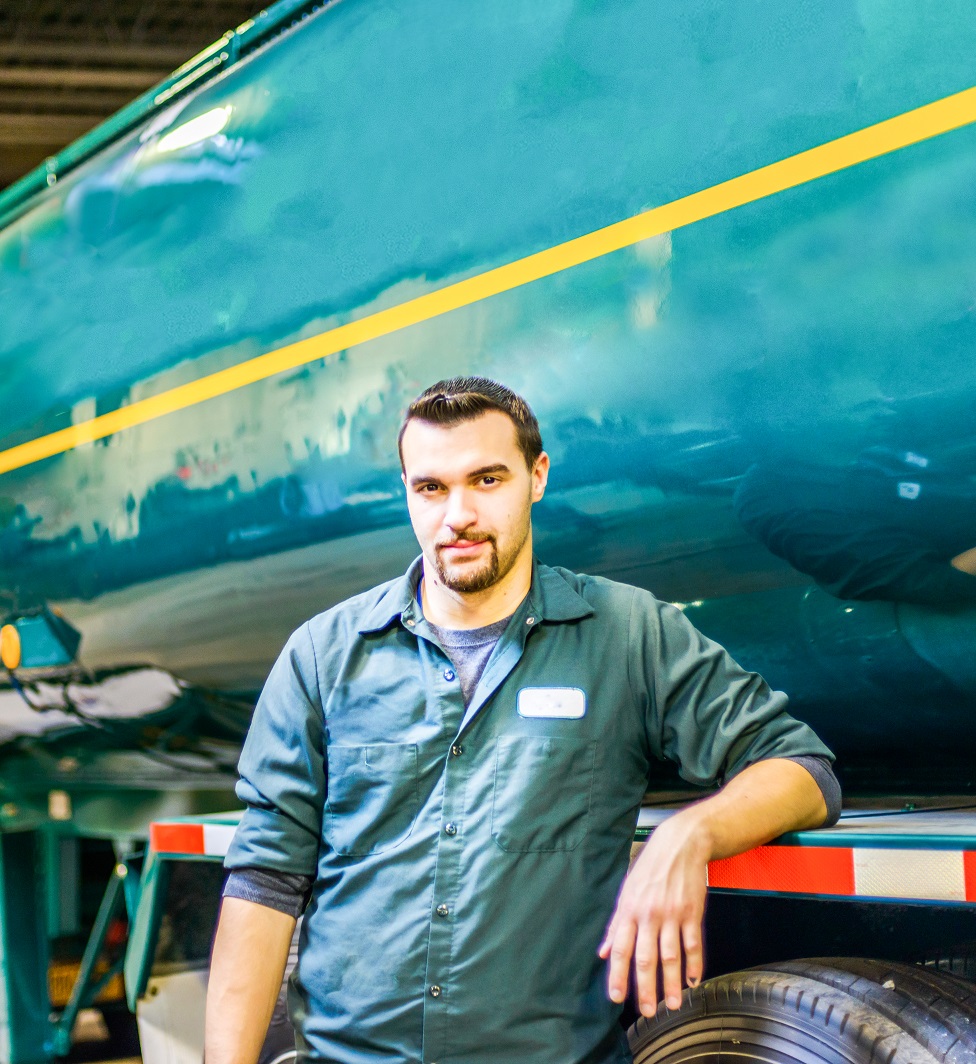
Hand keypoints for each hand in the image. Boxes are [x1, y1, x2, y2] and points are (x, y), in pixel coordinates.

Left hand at [598, 813, 708, 1015]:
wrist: (680, 844)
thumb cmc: (649, 868)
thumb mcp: (626, 891)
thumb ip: (615, 924)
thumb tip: (603, 952)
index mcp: (629, 909)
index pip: (621, 948)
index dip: (618, 974)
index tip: (616, 997)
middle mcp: (649, 914)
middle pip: (646, 957)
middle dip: (645, 987)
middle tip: (647, 1011)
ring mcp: (672, 914)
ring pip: (671, 955)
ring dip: (672, 982)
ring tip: (672, 1004)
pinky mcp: (692, 912)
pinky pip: (693, 944)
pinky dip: (694, 964)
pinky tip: (693, 981)